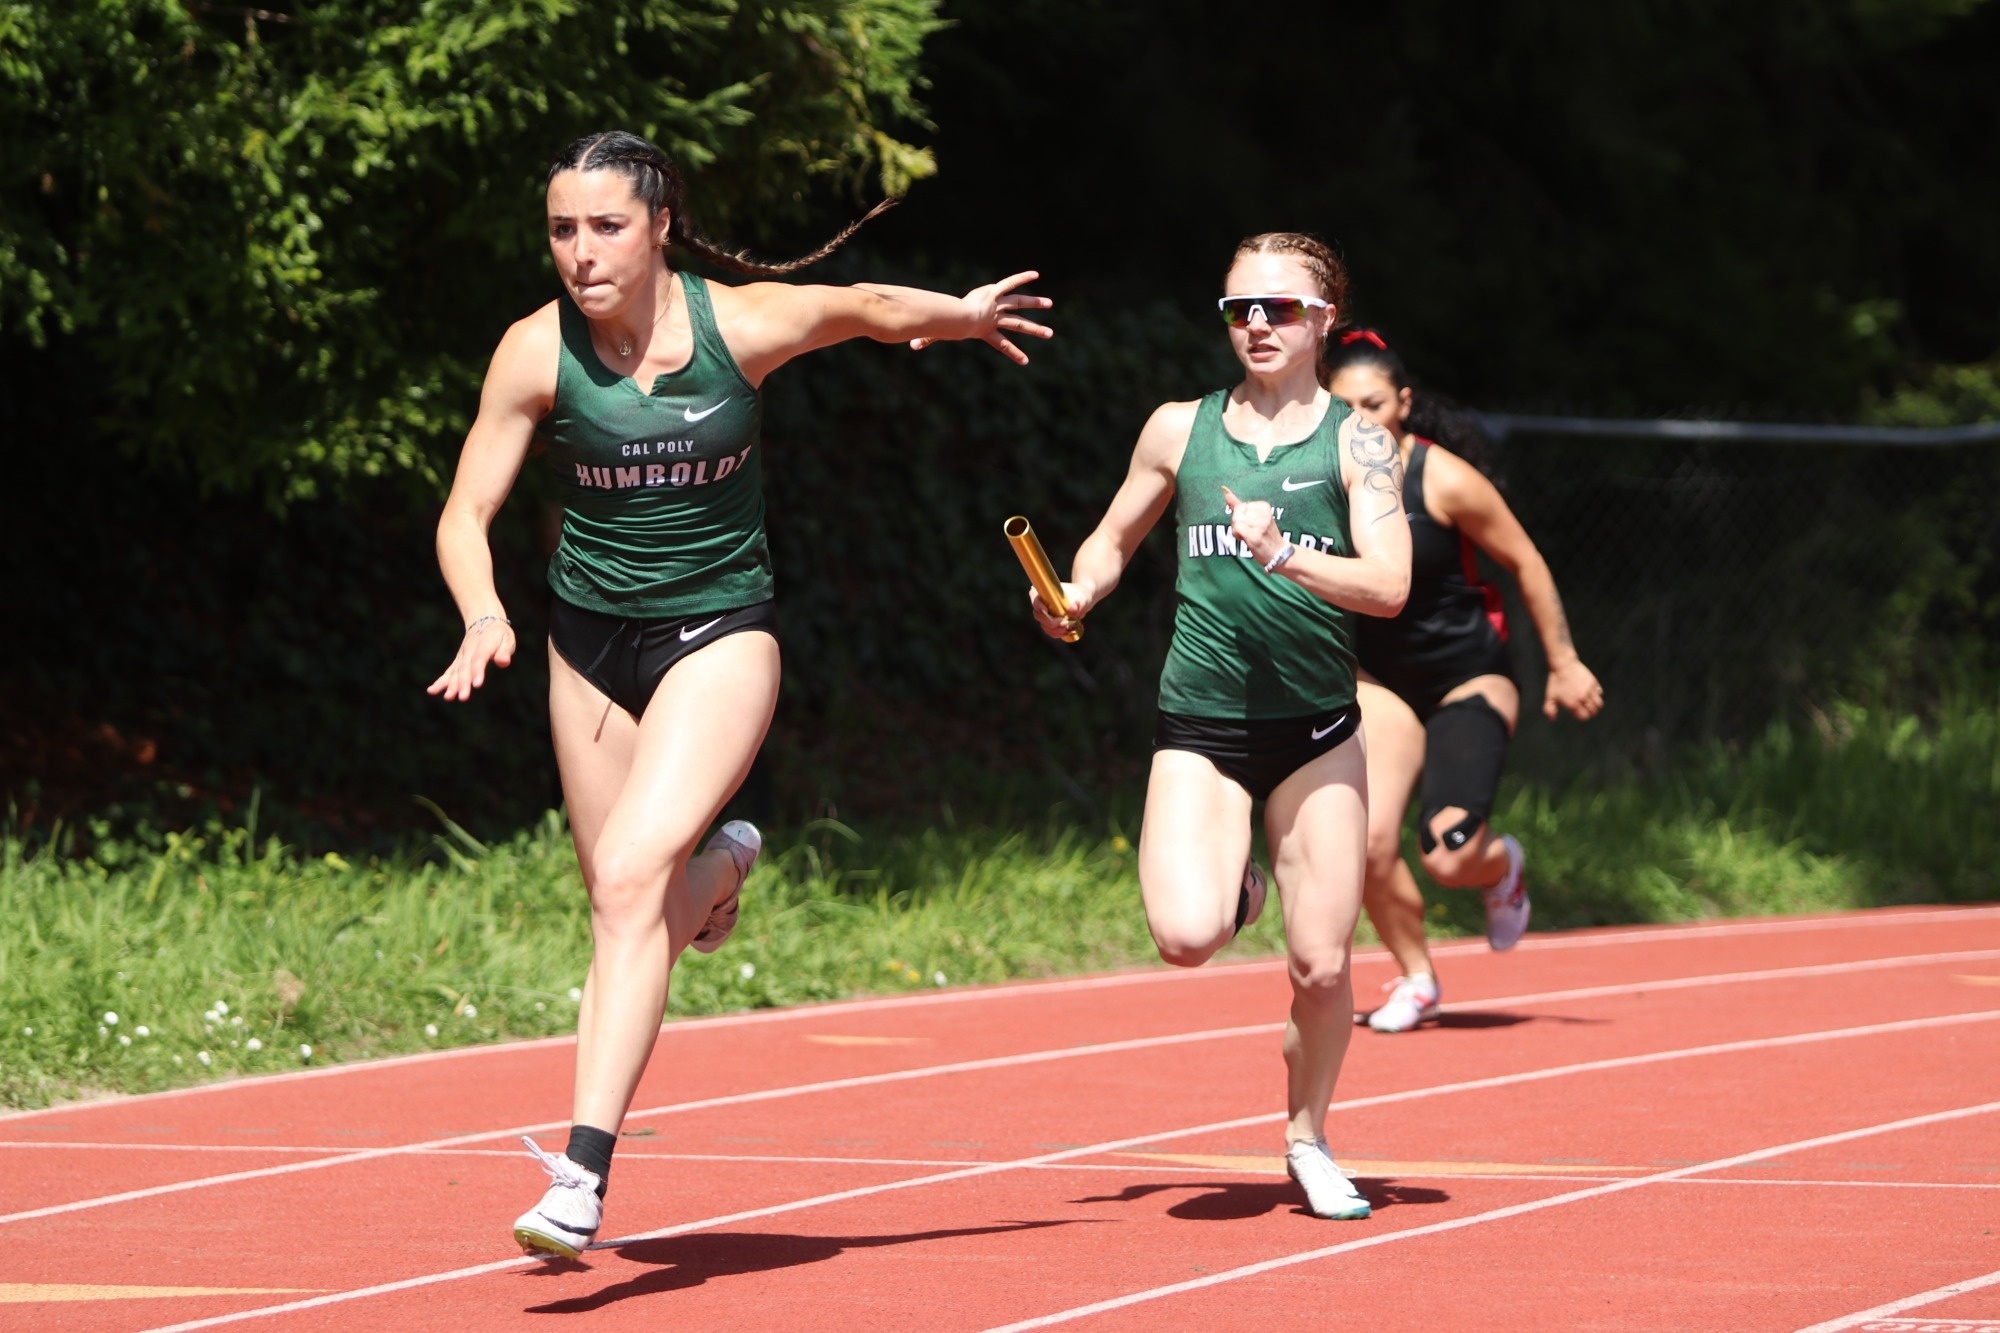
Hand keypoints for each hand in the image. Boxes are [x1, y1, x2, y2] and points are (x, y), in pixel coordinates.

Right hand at [427, 616, 516, 701]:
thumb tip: (504, 662)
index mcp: (484, 645)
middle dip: (463, 683)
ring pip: (456, 671)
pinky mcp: (457, 661)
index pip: (479, 659)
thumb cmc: (499, 634)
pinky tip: (432, 691)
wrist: (483, 620)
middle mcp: (469, 651)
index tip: (476, 684)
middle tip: (463, 697)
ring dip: (451, 685)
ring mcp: (461, 656)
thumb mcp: (507, 639)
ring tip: (448, 697)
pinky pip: (449, 672)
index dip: (478, 671)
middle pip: (465, 668)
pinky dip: (441, 682)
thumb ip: (505, 651)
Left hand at [910, 271, 1053, 363]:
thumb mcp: (940, 332)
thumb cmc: (950, 326)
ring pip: (1020, 304)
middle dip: (1035, 330)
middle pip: (1019, 325)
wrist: (961, 318)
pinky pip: (1010, 283)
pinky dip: (1022, 277)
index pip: (1003, 345)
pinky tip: (1035, 273)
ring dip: (1035, 303)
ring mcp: (997, 305)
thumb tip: (911, 346)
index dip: (1014, 353)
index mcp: (986, 330)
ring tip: (1050, 303)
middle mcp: (996, 318)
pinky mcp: (996, 292)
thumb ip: (928, 337)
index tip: (1026, 362)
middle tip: (1050, 334)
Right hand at [1029, 579, 1094, 639]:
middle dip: (1051, 622)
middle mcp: (1042, 604)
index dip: (1039, 606)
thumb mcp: (1081, 598)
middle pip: (1039, 615)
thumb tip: (1072, 610)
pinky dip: (1058, 633)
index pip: (1036, 599)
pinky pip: (1050, 631)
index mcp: (1045, 593)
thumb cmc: (1080, 596)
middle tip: (1065, 622)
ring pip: (1044, 625)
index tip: (1047, 610)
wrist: (1082, 602)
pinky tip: (1067, 630)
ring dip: (1056, 629)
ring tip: (1069, 627)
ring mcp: (1045, 615)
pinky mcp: (1049, 623)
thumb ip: (1078, 604)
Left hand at [1220, 486, 1283, 564]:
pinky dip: (1237, 535)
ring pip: (1235, 521)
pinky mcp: (1255, 536)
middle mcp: (1264, 514)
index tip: (1252, 526)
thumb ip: (1238, 504)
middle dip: (1238, 524)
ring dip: (1238, 531)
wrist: (1278, 554)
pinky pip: (1237, 528)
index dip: (1241, 518)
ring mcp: (1261, 525)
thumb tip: (1224, 490)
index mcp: (1264, 506)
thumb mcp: (1253, 517)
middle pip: (1236, 513)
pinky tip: (1246, 539)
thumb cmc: (1264, 535)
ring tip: (1250, 536)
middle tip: (1250, 532)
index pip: (1239, 507)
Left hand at [1543, 658, 1603, 720]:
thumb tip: (1552, 720)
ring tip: (1590, 703)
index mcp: (1572, 704)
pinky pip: (1600, 693)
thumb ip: (1549, 710)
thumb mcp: (1550, 696)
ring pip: (1599, 704)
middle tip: (1586, 709)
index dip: (1583, 717)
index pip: (1584, 717)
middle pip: (1593, 712)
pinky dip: (1597, 695)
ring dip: (1595, 705)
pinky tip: (1590, 693)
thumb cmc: (1555, 682)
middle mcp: (1582, 698)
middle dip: (1590, 713)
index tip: (1580, 714)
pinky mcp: (1593, 683)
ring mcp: (1589, 690)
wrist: (1563, 665)